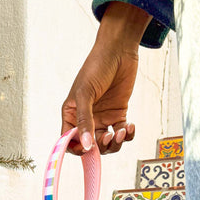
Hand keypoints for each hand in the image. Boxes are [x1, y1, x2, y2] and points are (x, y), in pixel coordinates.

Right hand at [61, 2, 151, 154]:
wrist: (119, 50)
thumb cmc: (96, 67)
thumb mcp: (86, 94)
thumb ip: (85, 120)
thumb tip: (85, 145)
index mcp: (71, 115)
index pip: (69, 141)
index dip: (77, 149)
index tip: (88, 148)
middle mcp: (86, 119)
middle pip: (90, 146)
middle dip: (100, 147)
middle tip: (108, 137)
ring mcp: (103, 117)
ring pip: (107, 143)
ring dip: (115, 143)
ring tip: (121, 131)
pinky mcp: (118, 114)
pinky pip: (122, 133)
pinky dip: (127, 134)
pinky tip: (130, 126)